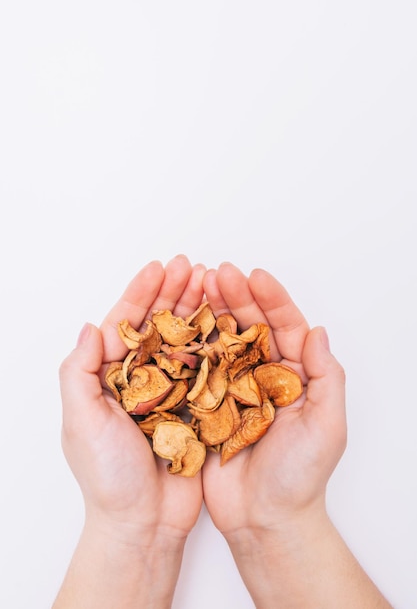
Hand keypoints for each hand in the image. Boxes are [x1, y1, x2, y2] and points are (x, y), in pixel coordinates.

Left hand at [55, 255, 205, 607]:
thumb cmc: (107, 477)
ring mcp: (170, 391)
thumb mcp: (81, 422)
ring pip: (185, 341)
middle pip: (158, 326)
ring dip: (197, 311)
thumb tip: (89, 327)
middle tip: (192, 266)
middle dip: (173, 293)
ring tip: (212, 283)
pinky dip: (215, 343)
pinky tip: (227, 322)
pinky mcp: (195, 407)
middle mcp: (140, 379)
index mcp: (109, 378)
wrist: (144, 523)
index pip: (125, 325)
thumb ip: (79, 373)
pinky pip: (207, 368)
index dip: (140, 294)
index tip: (158, 268)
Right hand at [202, 262, 346, 532]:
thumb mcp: (327, 426)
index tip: (255, 277)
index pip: (285, 327)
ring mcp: (233, 387)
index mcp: (294, 375)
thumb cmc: (300, 477)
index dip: (272, 300)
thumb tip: (318, 330)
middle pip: (251, 326)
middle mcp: (263, 375)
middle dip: (236, 297)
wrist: (264, 519)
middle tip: (219, 273)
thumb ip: (325, 378)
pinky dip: (190, 344)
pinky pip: (199, 367)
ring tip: (197, 285)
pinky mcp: (208, 403)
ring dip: (212, 311)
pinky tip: (180, 322)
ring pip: (222, 340)